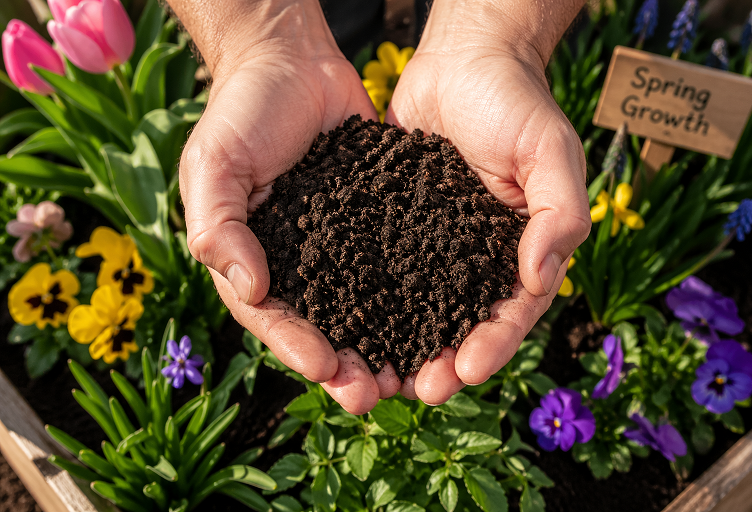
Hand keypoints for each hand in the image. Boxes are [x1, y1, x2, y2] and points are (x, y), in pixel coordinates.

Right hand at [177, 1, 391, 413]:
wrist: (292, 60)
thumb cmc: (241, 110)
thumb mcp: (214, 165)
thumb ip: (218, 228)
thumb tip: (250, 289)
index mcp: (252, 259)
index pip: (271, 317)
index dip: (296, 347)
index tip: (326, 370)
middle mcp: (299, 262)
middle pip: (322, 327)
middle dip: (346, 365)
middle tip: (374, 395)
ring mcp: (340, 245)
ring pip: (365, 307)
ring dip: (386, 345)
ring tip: (413, 376)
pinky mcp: (379, 222)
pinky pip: (398, 264)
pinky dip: (417, 296)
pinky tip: (442, 318)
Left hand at [384, 3, 590, 404]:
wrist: (465, 61)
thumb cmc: (516, 102)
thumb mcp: (550, 152)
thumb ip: (558, 213)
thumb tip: (541, 278)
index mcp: (521, 250)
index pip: (512, 312)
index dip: (492, 346)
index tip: (464, 371)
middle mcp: (477, 257)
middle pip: (463, 324)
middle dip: (442, 361)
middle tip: (416, 390)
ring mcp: (436, 245)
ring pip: (419, 308)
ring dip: (401, 346)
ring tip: (378, 376)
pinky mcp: (397, 226)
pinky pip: (383, 270)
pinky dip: (368, 301)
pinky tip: (347, 325)